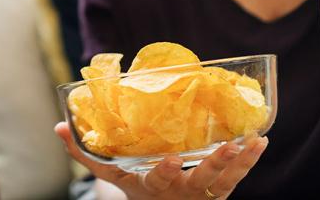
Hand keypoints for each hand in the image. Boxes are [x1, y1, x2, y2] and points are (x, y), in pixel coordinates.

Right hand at [55, 122, 267, 198]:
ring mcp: (203, 193)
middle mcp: (181, 192)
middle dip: (214, 166)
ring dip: (240, 161)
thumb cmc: (133, 182)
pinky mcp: (220, 190)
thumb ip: (84, 151)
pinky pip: (238, 177)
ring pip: (226, 181)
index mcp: (152, 187)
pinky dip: (249, 160)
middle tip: (226, 149)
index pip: (157, 180)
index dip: (163, 172)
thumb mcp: (109, 172)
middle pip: (200, 181)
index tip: (168, 160)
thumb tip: (58, 125)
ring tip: (253, 141)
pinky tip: (260, 140)